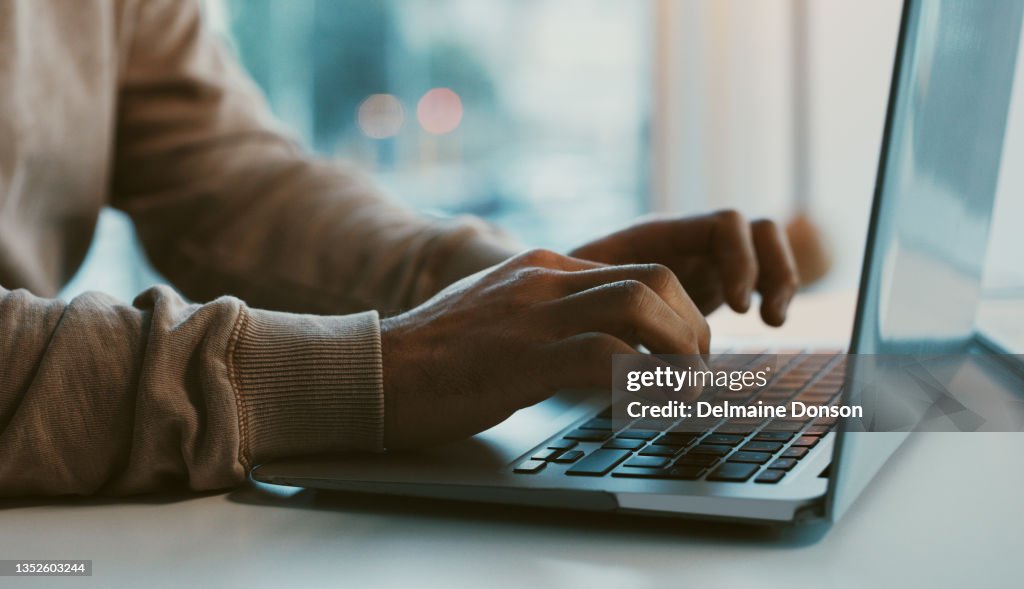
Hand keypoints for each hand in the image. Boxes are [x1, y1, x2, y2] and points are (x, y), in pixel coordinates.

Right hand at [380, 249, 709, 447]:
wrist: (375, 370)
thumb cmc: (437, 356)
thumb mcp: (502, 315)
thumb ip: (550, 314)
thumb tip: (603, 341)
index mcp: (544, 267)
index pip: (638, 267)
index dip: (679, 309)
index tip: (688, 350)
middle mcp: (545, 279)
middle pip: (654, 278)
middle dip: (692, 326)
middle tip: (696, 371)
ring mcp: (534, 314)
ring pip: (640, 305)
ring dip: (679, 350)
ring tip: (683, 389)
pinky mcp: (522, 357)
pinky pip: (605, 357)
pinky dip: (640, 382)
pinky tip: (644, 407)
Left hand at [569, 210, 799, 325]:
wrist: (557, 298)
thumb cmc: (563, 294)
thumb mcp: (582, 294)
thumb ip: (609, 302)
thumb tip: (631, 335)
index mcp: (660, 234)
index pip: (724, 224)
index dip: (740, 260)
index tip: (738, 307)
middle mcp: (687, 239)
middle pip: (755, 229)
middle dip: (770, 269)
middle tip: (760, 317)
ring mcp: (702, 258)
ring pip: (764, 248)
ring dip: (780, 279)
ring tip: (772, 321)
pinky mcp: (710, 283)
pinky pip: (758, 274)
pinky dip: (770, 293)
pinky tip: (766, 323)